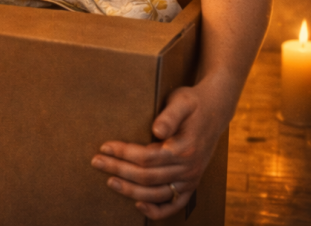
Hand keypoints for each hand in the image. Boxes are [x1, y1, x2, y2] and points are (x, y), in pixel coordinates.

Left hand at [91, 80, 228, 219]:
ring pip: (157, 193)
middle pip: (147, 176)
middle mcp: (189, 168)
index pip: (147, 157)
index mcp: (185, 149)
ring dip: (131, 190)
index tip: (104, 146)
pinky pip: (175, 205)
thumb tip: (157, 130)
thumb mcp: (181, 102)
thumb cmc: (192, 104)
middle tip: (96, 162)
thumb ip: (170, 116)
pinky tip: (139, 205)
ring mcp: (191, 179)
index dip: (123, 153)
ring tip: (110, 181)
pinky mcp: (191, 184)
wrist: (214, 111)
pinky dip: (157, 210)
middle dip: (119, 169)